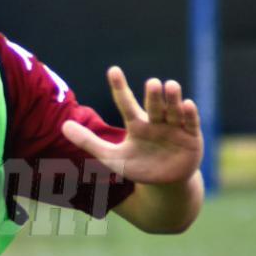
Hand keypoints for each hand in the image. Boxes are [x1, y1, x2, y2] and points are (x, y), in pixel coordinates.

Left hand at [61, 66, 202, 184]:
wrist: (164, 185)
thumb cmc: (138, 167)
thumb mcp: (111, 157)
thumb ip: (88, 141)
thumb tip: (63, 125)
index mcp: (137, 124)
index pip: (126, 102)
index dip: (119, 87)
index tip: (113, 70)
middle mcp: (156, 122)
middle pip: (153, 105)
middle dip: (153, 95)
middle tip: (151, 83)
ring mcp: (175, 128)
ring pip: (173, 110)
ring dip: (172, 98)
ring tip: (169, 85)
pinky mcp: (192, 138)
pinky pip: (191, 124)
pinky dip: (189, 115)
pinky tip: (187, 105)